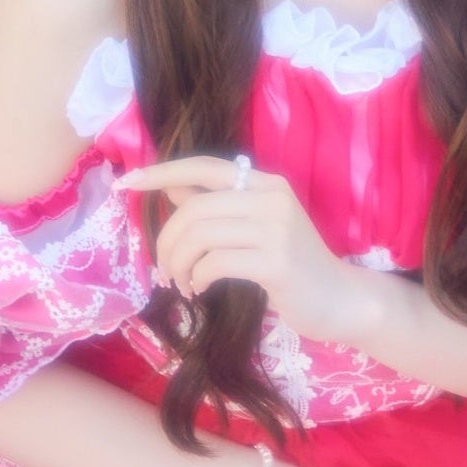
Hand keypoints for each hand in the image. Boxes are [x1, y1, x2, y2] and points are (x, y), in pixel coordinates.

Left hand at [118, 157, 384, 348]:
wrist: (340, 300)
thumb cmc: (294, 266)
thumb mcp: (255, 229)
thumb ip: (217, 206)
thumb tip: (172, 187)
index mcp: (266, 183)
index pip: (204, 166)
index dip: (162, 172)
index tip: (126, 182)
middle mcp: (272, 197)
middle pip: (195, 208)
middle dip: (166, 240)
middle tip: (162, 270)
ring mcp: (276, 229)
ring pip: (200, 235)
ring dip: (179, 263)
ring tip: (181, 283)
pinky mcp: (276, 262)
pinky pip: (215, 263)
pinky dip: (198, 278)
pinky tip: (201, 290)